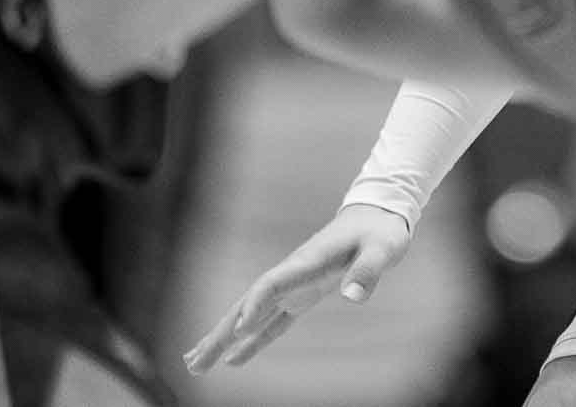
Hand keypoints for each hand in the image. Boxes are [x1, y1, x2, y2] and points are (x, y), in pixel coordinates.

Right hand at [182, 204, 410, 374]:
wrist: (379, 213)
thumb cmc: (381, 230)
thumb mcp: (383, 248)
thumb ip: (369, 270)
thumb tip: (354, 296)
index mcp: (309, 260)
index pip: (274, 283)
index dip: (256, 304)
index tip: (238, 329)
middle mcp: (294, 273)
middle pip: (250, 302)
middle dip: (222, 330)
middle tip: (192, 360)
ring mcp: (295, 284)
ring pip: (252, 313)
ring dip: (225, 336)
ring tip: (195, 362)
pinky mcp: (303, 294)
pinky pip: (272, 321)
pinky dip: (252, 339)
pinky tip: (233, 358)